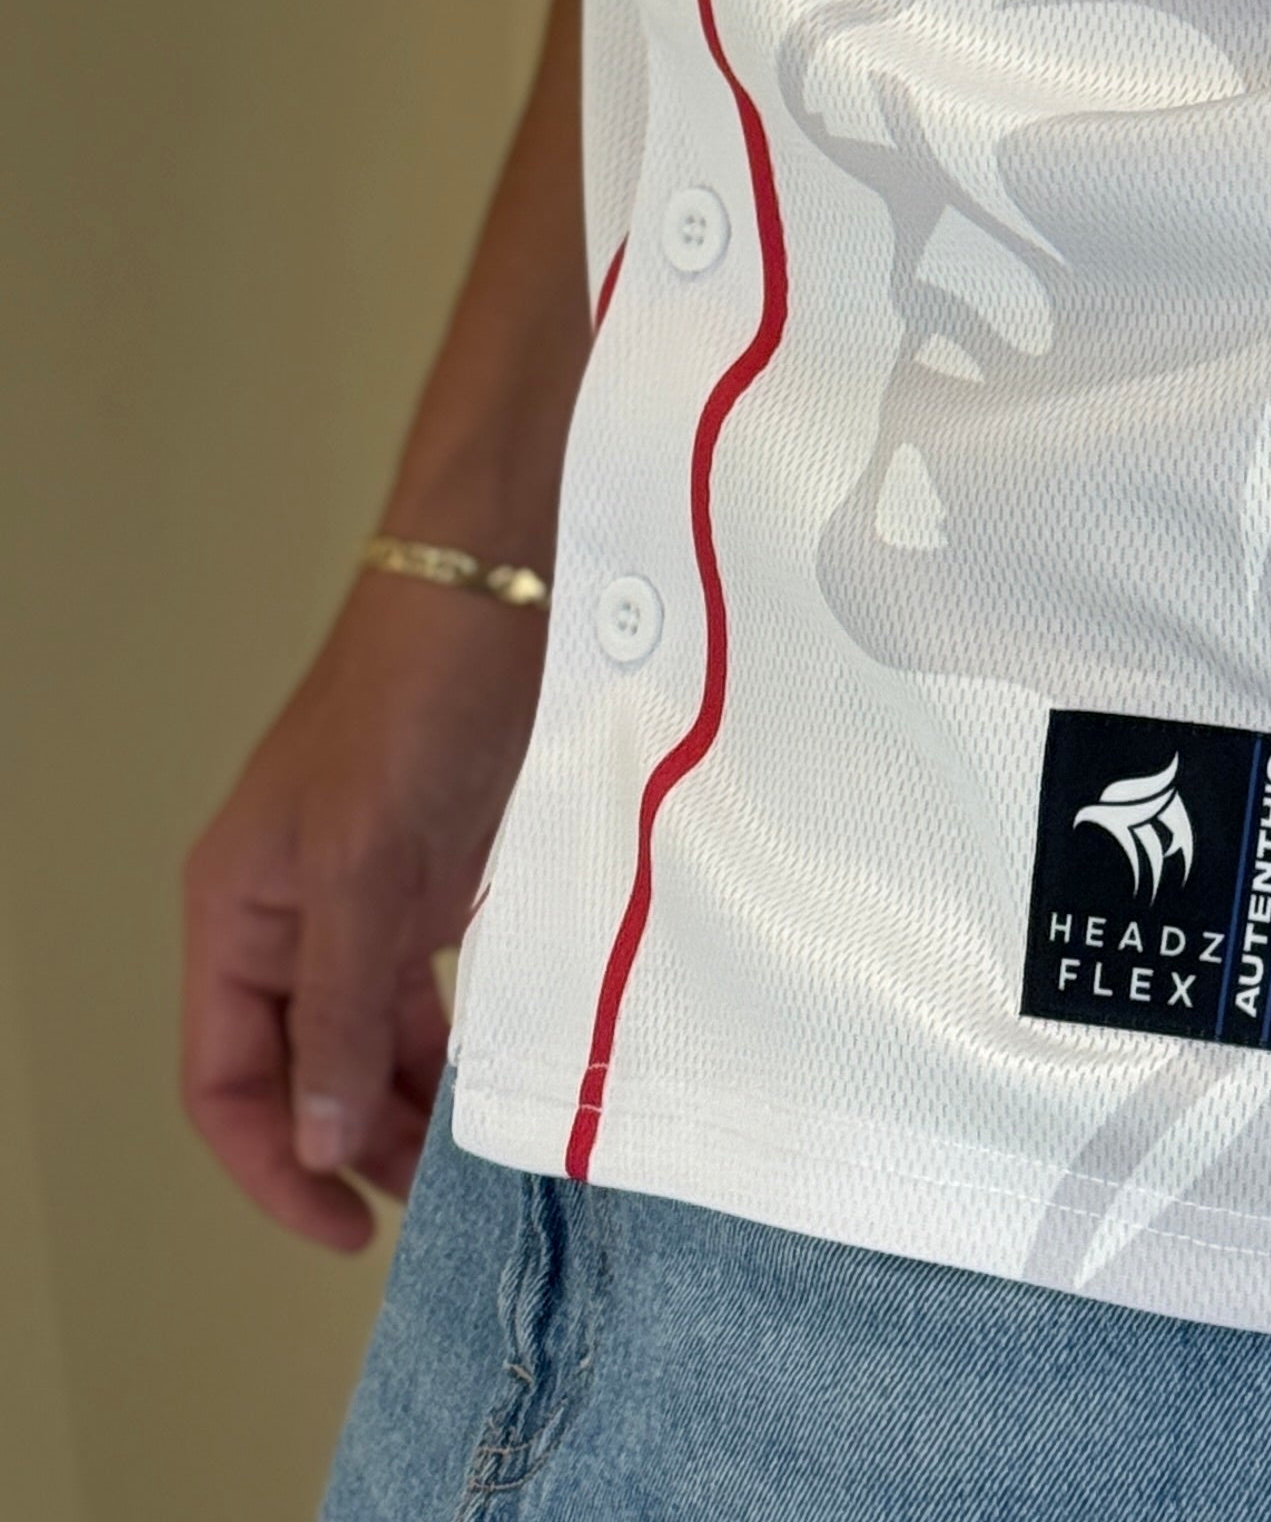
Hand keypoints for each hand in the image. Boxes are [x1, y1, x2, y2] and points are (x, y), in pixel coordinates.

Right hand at [181, 571, 547, 1248]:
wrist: (501, 586)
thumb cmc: (416, 699)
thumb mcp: (369, 862)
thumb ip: (339, 1005)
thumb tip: (315, 1138)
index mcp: (238, 912)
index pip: (225, 1079)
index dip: (272, 1165)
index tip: (345, 1228)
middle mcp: (288, 916)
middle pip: (295, 1069)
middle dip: (348, 1143)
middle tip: (428, 1203)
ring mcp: (362, 897)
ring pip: (361, 1038)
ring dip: (401, 1102)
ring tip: (463, 1162)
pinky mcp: (433, 877)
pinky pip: (420, 991)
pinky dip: (445, 1044)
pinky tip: (483, 1082)